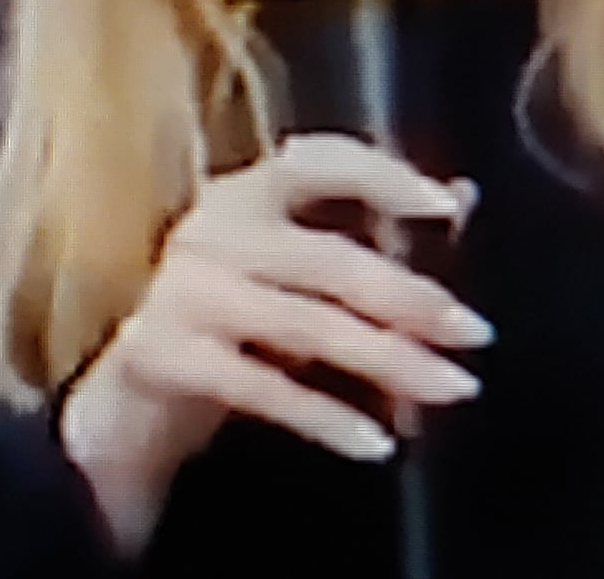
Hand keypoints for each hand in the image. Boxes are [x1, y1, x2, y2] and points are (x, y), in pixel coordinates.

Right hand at [57, 137, 486, 545]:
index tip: (448, 207)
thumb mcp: (297, 278)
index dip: (383, 176)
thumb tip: (468, 196)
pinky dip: (328, 418)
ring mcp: (179, 293)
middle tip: (476, 333)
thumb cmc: (229, 330)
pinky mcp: (163, 356)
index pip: (315, 160)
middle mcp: (207, 230)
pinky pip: (262, 388)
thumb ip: (372, 233)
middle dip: (411, 297)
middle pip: (327, 258)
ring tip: (453, 389)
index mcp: (240, 194)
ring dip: (390, 362)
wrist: (127, 409)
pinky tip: (378, 443)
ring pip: (306, 325)